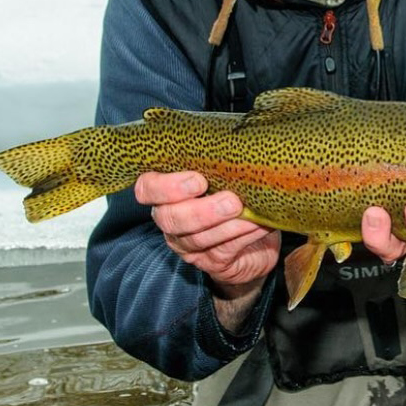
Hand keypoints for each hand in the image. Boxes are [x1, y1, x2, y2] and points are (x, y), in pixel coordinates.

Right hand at [135, 171, 280, 291]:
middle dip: (201, 210)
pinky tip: (258, 223)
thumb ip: (218, 165)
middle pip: (170, 219)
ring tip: (246, 211)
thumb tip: (235, 142)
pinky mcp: (214, 263)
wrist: (259, 239)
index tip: (199, 180)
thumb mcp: (224, 177)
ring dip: (226, 224)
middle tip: (232, 200)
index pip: (147, 189)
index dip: (165, 186)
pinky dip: (244, 234)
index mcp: (168, 195)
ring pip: (198, 238)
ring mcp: (191, 246)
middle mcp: (173, 222)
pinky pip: (225, 249)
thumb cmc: (237, 197)